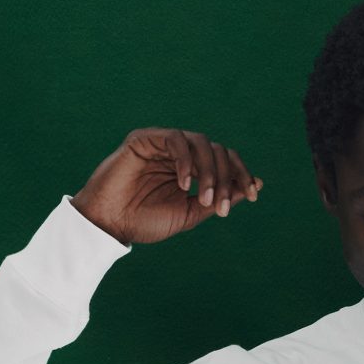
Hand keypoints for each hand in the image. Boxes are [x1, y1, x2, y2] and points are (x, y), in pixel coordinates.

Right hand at [71, 127, 262, 246]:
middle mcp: (179, 153)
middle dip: (226, 178)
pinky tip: (184, 184)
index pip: (225, 160)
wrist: (110, 224)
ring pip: (201, 142)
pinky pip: (176, 139)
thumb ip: (219, 199)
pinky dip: (186, 161)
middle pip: (217, 150)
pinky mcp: (145, 139)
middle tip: (220, 207)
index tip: (253, 195)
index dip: (241, 174)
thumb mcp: (189, 214)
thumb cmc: (145, 221)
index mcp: (191, 170)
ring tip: (204, 198)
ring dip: (210, 171)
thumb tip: (254, 186)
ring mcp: (163, 144)